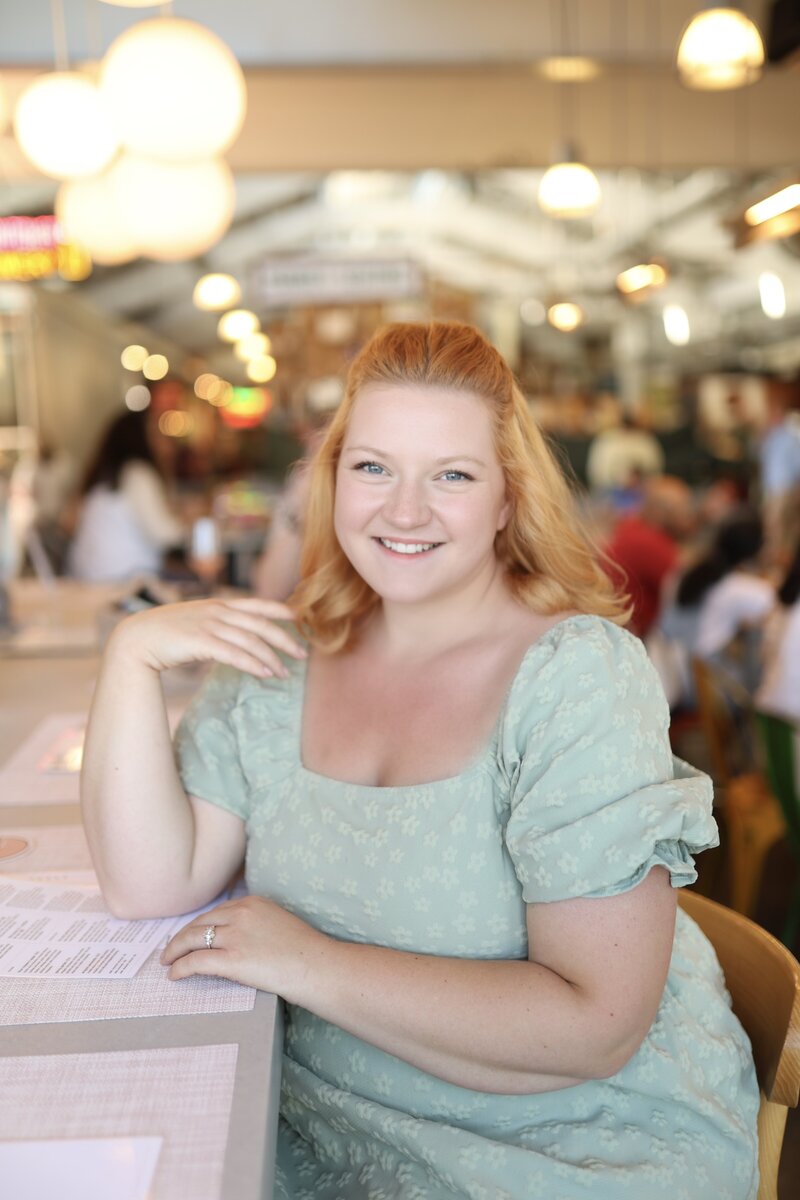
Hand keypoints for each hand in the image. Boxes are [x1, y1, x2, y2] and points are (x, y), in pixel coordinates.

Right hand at [108, 597, 306, 677]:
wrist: (135, 638)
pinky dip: (252, 664)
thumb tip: (236, 635)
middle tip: (302, 655)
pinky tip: (265, 673)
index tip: (298, 618)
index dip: (279, 610)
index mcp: (218, 604)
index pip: (256, 604)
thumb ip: (217, 623)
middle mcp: (217, 611)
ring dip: (271, 658)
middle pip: (260, 625)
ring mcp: (209, 625)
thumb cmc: (165, 633)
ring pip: (250, 641)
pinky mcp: (200, 642)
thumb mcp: (196, 621)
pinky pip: (233, 654)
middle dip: (284, 640)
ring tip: (284, 673)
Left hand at [160, 894, 328, 1001]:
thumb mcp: (279, 923)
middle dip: (181, 937)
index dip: (199, 925)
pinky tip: (174, 975)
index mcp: (252, 903)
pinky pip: (195, 962)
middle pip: (200, 924)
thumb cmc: (305, 951)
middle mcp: (240, 914)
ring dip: (175, 951)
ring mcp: (234, 936)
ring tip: (167, 961)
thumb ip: (258, 924)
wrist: (316, 965)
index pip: (216, 912)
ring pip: (192, 940)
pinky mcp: (231, 960)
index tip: (191, 934)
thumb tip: (242, 939)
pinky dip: (180, 968)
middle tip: (171, 949)